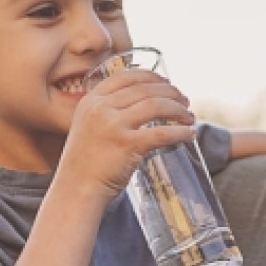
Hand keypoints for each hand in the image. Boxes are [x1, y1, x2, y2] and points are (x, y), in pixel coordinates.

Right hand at [55, 67, 196, 198]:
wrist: (76, 190)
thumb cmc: (85, 164)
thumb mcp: (88, 127)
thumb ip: (106, 113)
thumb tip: (140, 105)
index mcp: (91, 100)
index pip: (126, 76)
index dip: (152, 76)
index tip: (167, 83)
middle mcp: (101, 108)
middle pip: (145, 89)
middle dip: (171, 93)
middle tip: (184, 101)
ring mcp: (114, 125)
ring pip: (156, 105)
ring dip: (178, 109)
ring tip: (189, 117)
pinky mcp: (127, 145)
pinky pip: (162, 133)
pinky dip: (180, 132)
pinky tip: (189, 134)